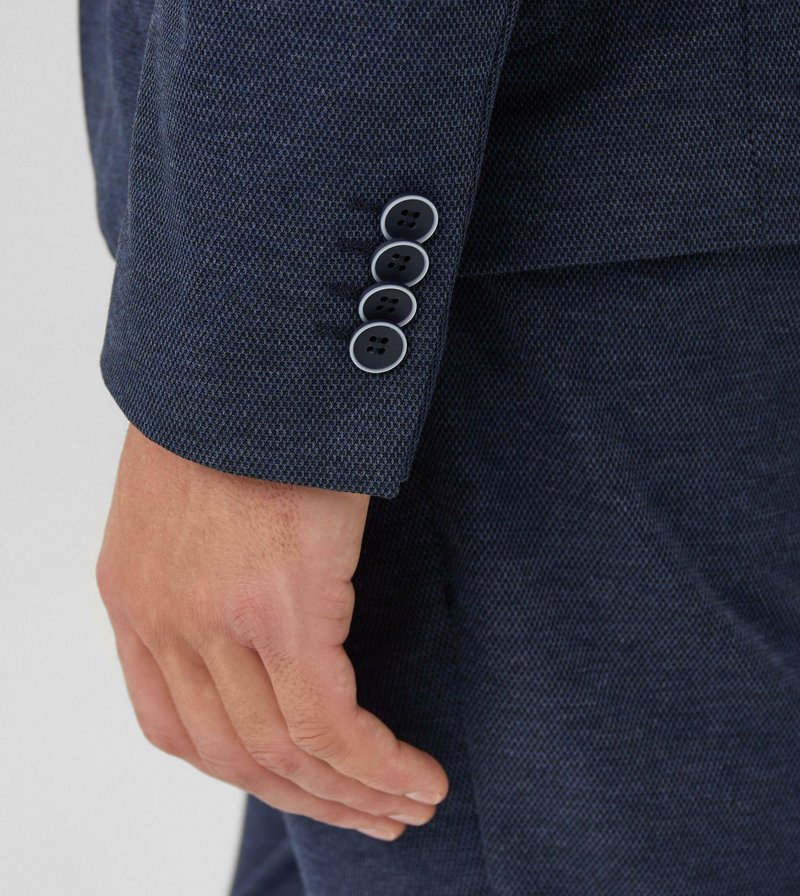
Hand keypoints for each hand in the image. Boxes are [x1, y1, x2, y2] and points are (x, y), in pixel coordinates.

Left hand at [96, 425, 447, 839]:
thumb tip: (255, 584)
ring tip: (405, 807)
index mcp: (133, 592)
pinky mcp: (281, 605)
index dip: (239, 766)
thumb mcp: (192, 481)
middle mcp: (163, 618)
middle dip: (306, 797)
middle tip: (371, 818)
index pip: (171, 725)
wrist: (244, 333)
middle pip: (232, 754)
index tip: (297, 780)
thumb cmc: (234, 392)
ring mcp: (216, 617)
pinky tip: (417, 777)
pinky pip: (330, 724)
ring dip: (350, 794)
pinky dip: (376, 764)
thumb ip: (202, 551)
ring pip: (281, 752)